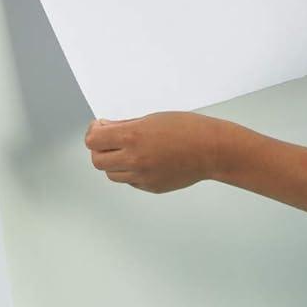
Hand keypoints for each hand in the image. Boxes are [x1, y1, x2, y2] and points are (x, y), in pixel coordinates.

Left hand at [83, 112, 227, 192]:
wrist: (213, 150)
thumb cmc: (188, 129)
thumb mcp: (152, 119)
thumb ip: (125, 126)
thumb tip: (105, 129)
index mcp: (133, 137)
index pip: (93, 140)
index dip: (94, 132)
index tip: (100, 127)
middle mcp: (135, 159)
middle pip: (97, 160)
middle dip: (99, 149)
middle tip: (109, 140)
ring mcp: (143, 176)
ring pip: (111, 174)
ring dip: (113, 162)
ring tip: (128, 151)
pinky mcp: (151, 187)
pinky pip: (130, 181)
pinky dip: (130, 172)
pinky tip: (144, 160)